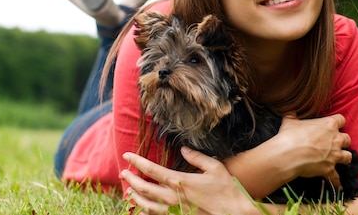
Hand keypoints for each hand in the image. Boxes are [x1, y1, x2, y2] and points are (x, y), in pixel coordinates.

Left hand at [120, 147, 257, 214]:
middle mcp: (173, 197)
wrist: (233, 214)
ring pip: (146, 205)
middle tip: (123, 172)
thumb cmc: (226, 190)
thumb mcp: (215, 167)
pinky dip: (145, 209)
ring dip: (135, 196)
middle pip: (143, 188)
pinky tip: (143, 206)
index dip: (136, 162)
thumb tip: (183, 149)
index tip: (127, 155)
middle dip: (130, 178)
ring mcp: (173, 211)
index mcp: (180, 181)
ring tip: (129, 190)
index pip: (151, 170)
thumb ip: (197, 157)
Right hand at [277, 114, 353, 187]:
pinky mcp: (329, 169)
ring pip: (348, 156)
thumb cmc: (290, 135)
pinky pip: (336, 177)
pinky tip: (337, 184)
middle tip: (334, 143)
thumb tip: (289, 109)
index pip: (341, 119)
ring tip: (338, 159)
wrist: (288, 154)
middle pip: (347, 139)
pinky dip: (336, 181)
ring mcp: (334, 155)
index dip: (338, 122)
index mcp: (328, 125)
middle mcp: (335, 139)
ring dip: (344, 158)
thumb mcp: (289, 121)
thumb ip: (292, 114)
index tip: (334, 125)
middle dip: (342, 141)